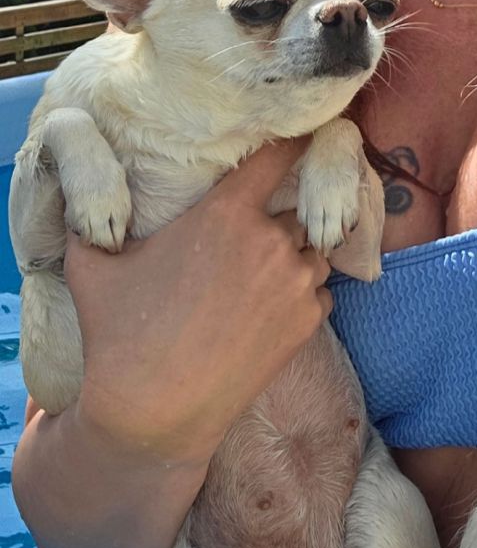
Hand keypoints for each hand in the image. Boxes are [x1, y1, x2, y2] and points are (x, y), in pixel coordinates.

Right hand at [64, 138, 332, 466]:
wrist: (153, 411)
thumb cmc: (118, 334)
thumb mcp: (93, 266)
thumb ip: (95, 223)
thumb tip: (86, 205)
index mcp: (226, 214)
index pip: (279, 155)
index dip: (292, 142)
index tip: (299, 135)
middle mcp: (270, 242)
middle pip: (296, 209)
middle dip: (279, 216)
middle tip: (255, 231)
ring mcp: (295, 284)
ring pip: (312, 251)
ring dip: (294, 256)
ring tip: (258, 276)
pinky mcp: (307, 323)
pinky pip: (320, 292)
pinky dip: (302, 294)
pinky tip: (268, 309)